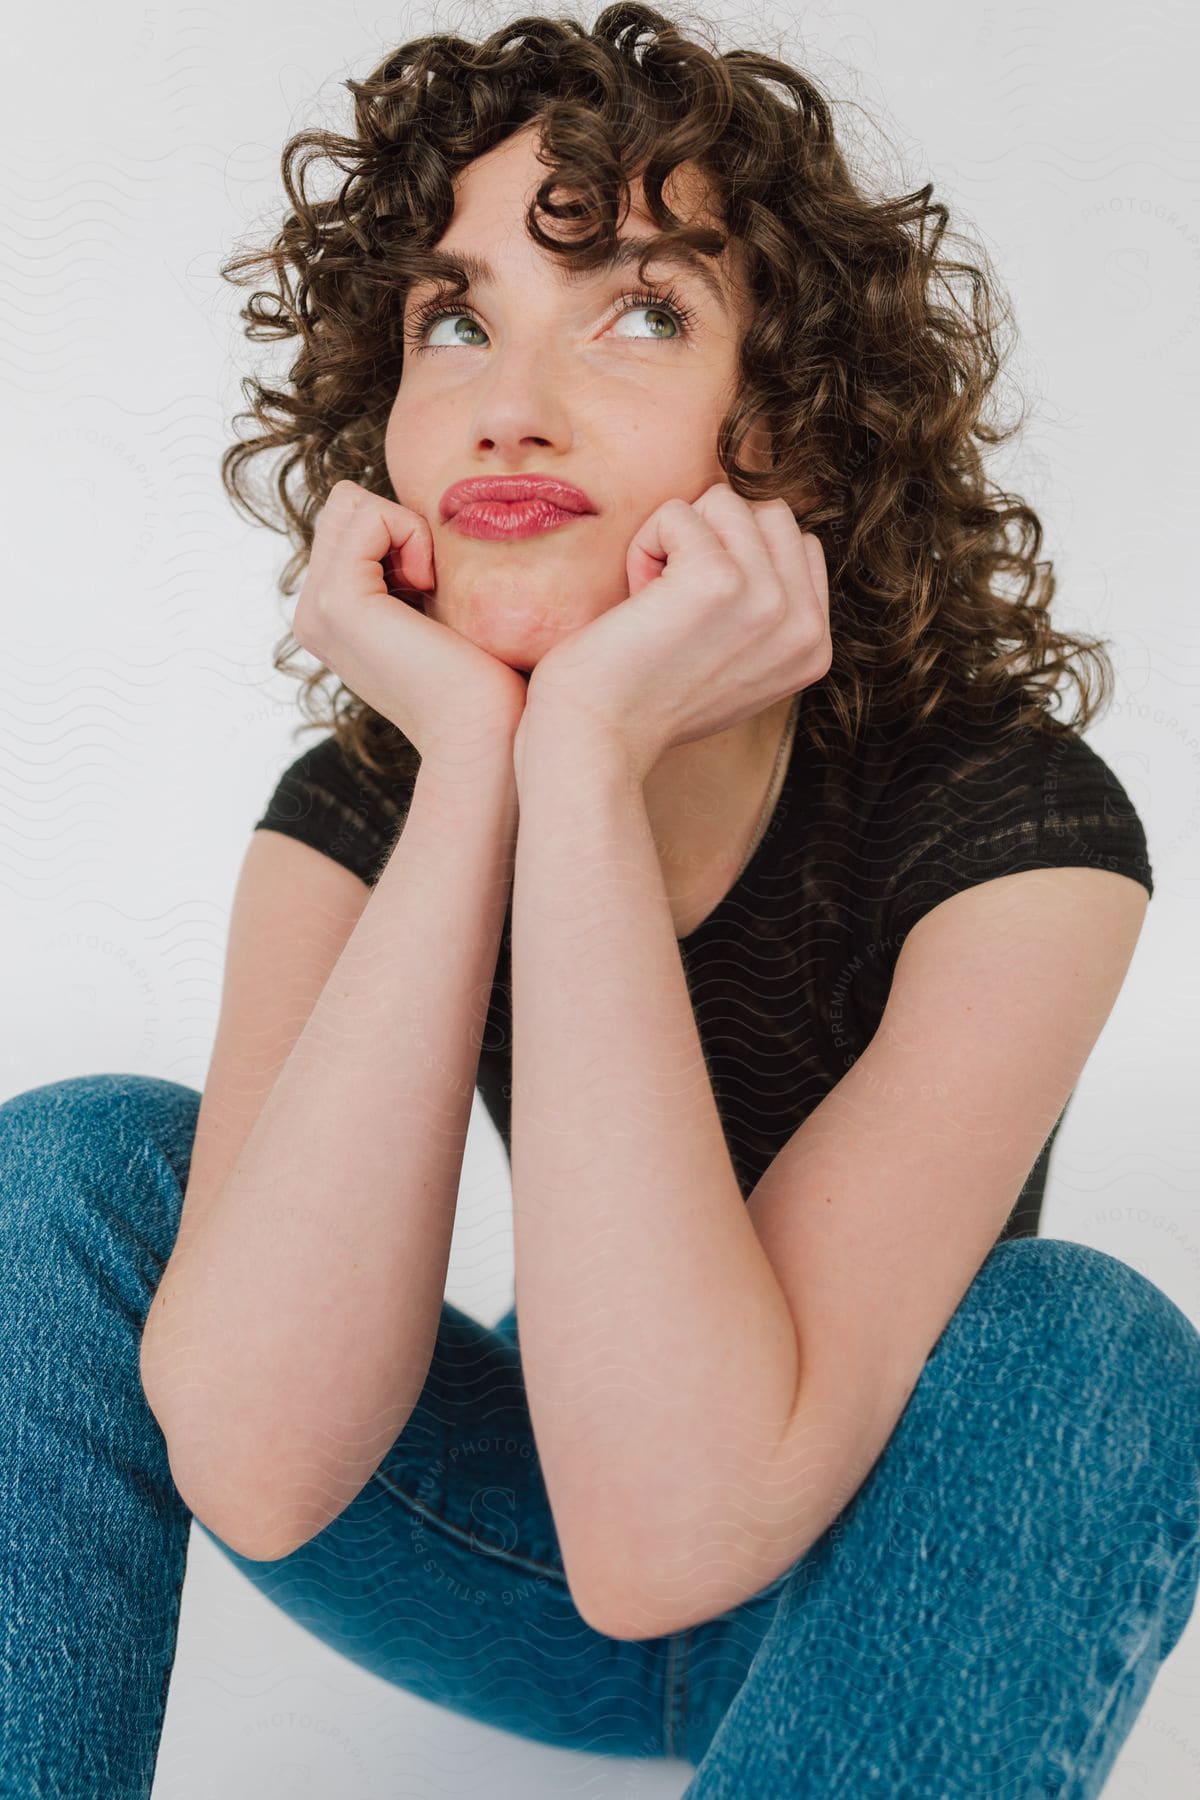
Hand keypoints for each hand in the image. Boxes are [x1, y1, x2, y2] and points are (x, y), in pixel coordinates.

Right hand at [293, 480, 529, 767]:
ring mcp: (317, 608)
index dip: (400, 532)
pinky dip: (412, 536)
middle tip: (432, 584)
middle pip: (345, 506)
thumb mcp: (434, 610)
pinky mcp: (338, 602)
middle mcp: (312, 612)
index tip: (433, 587)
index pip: (349, 520)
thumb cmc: (480, 678)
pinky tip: (430, 587)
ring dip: (407, 531)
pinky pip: (370, 517)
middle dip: (398, 525)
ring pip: (353, 504)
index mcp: (330, 615)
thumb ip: (406, 568)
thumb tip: (412, 518)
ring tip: (430, 588)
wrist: (483, 734)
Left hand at [520, 483, 830, 782]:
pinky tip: (636, 600)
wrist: (598, 740)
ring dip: (677, 539)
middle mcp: (805, 627)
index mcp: (814, 647)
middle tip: (674, 602)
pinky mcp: (720, 579)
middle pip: (769, 514)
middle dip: (712, 538)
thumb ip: (765, 610)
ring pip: (726, 502)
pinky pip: (678, 513)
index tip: (699, 618)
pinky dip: (644, 545)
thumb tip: (759, 530)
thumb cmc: (646, 699)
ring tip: (654, 600)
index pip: (798, 545)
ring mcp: (769, 601)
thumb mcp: (736, 664)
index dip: (737, 559)